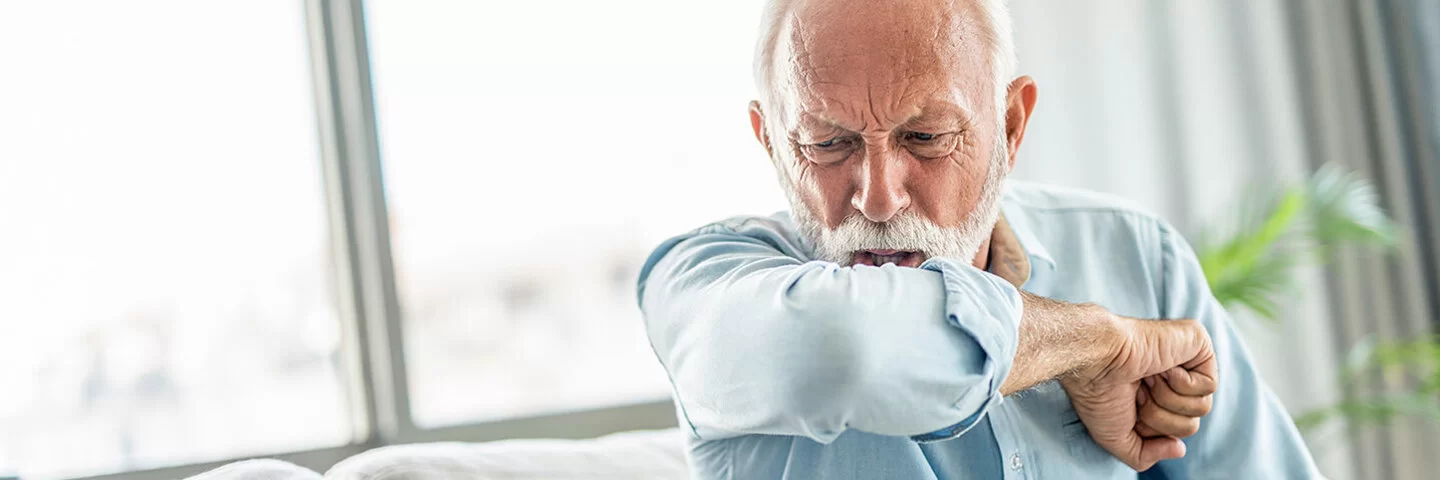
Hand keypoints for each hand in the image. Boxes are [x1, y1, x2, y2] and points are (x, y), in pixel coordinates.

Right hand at [1060, 314, 1217, 471]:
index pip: (1175, 432)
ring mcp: (1187, 360)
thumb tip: (1179, 448)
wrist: (1095, 361)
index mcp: (1155, 397)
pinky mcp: (1198, 344)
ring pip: (1203, 407)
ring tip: (1148, 378)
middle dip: (1160, 417)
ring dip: (1168, 399)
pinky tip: (1162, 368)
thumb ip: (1145, 455)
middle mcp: (1173, 380)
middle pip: (1191, 424)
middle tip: (1138, 392)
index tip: (1129, 407)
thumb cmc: (1098, 394)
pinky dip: (1181, 383)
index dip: (1152, 430)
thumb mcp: (1115, 438)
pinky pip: (1209, 385)